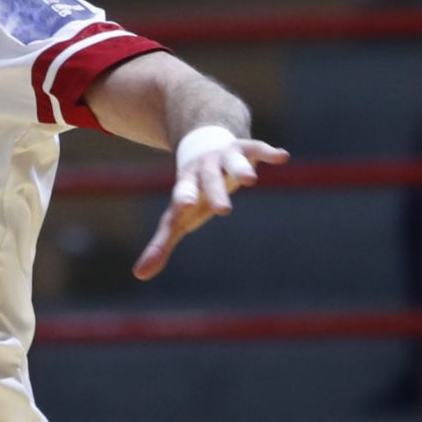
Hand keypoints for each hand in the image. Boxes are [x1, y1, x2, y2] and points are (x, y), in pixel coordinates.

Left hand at [132, 130, 288, 279]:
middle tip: (223, 210)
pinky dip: (268, 152)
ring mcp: (224, 156)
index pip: (182, 193)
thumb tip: (139, 275)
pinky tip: (282, 157)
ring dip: (240, 169)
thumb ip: (160, 244)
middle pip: (209, 180)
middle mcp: (204, 169)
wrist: (201, 146)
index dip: (183, 198)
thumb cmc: (190, 193)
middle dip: (215, 192)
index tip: (184, 206)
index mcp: (187, 185)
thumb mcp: (177, 217)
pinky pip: (256, 148)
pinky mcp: (244, 148)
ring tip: (250, 180)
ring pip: (232, 161)